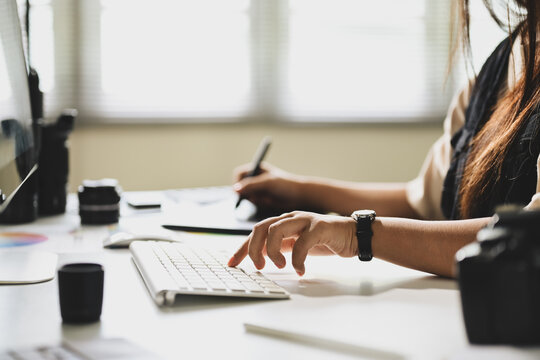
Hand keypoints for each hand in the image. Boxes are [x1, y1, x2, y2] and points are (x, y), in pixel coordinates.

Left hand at [228, 211, 357, 275]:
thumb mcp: (295, 244)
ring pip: (276, 230)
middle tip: (258, 266)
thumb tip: (258, 257)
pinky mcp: (319, 227)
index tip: (232, 263)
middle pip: (261, 227)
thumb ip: (279, 246)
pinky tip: (301, 270)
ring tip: (278, 266)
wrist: (352, 236)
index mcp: (283, 222)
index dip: (242, 247)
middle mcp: (291, 218)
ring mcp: (304, 220)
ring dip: (273, 251)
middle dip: (253, 249)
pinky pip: (302, 243)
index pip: (256, 232)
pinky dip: (298, 260)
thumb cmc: (324, 240)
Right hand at [233, 163, 304, 213]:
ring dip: (254, 199)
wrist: (299, 196)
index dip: (238, 182)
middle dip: (247, 193)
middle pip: (241, 186)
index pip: (239, 174)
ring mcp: (258, 189)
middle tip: (256, 196)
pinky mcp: (261, 198)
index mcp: (257, 168)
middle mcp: (256, 178)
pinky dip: (258, 203)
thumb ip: (251, 185)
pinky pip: (253, 202)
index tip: (241, 190)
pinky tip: (268, 201)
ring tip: (267, 197)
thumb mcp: (267, 183)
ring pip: (246, 196)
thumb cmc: (285, 185)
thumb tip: (235, 190)